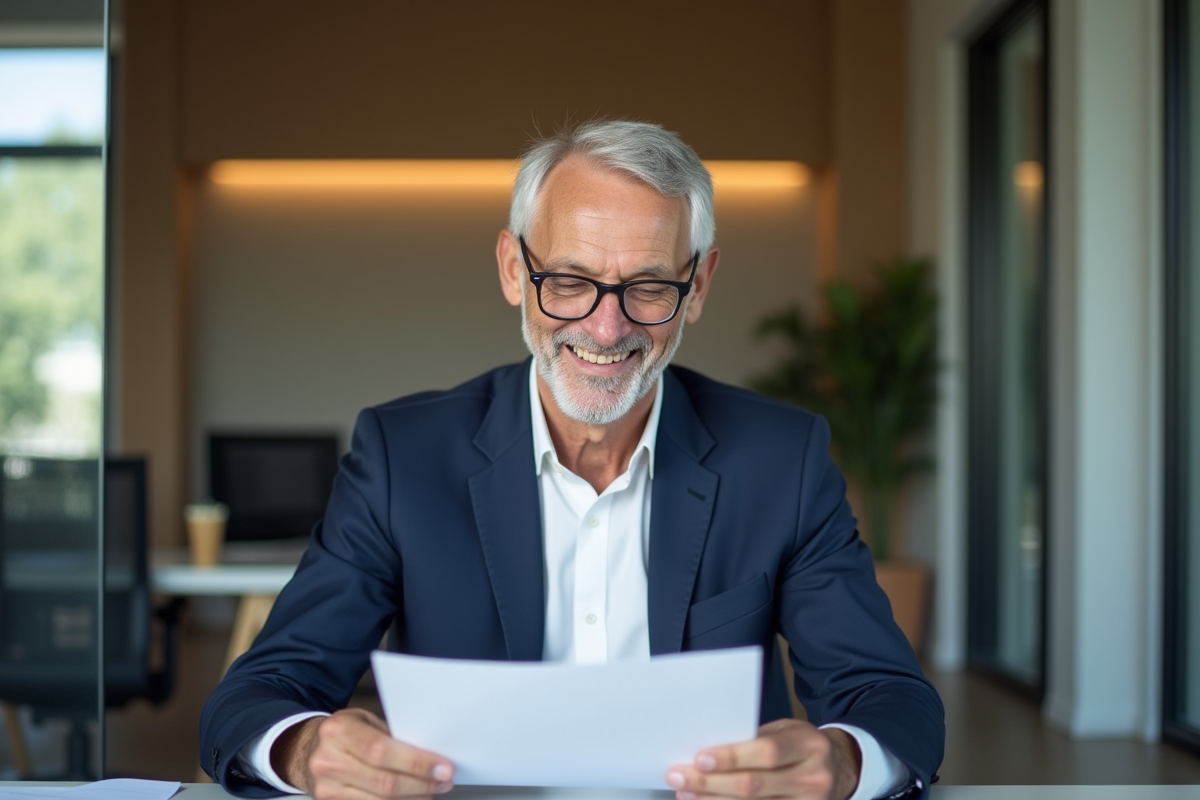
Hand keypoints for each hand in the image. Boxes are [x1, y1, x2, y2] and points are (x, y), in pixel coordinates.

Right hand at [273, 708, 454, 799]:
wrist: (304, 750)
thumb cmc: (342, 732)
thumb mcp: (363, 721)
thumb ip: (391, 737)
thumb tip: (430, 755)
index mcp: (339, 731)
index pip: (382, 751)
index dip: (416, 763)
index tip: (443, 767)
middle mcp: (328, 761)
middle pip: (384, 782)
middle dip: (421, 784)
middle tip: (443, 781)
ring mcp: (326, 788)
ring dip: (412, 799)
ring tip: (430, 791)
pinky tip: (410, 799)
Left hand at [665, 719, 860, 799]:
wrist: (841, 767)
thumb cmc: (803, 745)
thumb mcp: (786, 731)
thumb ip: (755, 740)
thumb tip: (709, 752)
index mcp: (808, 745)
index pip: (766, 752)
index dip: (732, 757)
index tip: (700, 759)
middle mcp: (812, 777)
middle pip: (755, 785)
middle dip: (711, 783)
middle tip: (681, 777)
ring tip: (687, 793)